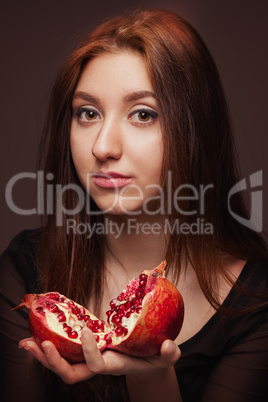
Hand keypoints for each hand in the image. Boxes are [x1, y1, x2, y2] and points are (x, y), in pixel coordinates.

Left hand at [19, 328, 180, 383]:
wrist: (145, 363)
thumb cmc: (154, 358)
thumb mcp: (165, 357)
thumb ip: (169, 353)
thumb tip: (169, 345)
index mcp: (115, 365)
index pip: (97, 365)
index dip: (89, 352)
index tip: (86, 332)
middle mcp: (99, 365)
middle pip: (71, 372)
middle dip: (53, 361)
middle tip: (39, 344)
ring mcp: (90, 359)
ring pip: (63, 365)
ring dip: (43, 355)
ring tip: (26, 342)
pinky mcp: (87, 350)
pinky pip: (65, 352)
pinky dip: (49, 346)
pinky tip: (37, 336)